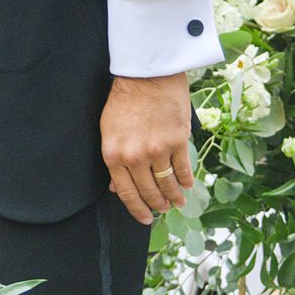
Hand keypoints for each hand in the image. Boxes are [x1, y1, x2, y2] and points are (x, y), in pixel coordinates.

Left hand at [100, 72, 193, 224]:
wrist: (145, 75)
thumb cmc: (123, 100)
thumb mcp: (108, 130)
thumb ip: (114, 160)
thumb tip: (116, 187)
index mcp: (114, 154)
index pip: (126, 192)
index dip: (136, 209)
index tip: (143, 219)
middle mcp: (136, 156)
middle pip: (149, 191)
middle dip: (157, 205)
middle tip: (162, 210)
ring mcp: (158, 149)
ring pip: (168, 183)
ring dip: (174, 196)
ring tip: (177, 203)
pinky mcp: (177, 141)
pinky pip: (183, 168)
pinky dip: (186, 180)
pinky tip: (186, 185)